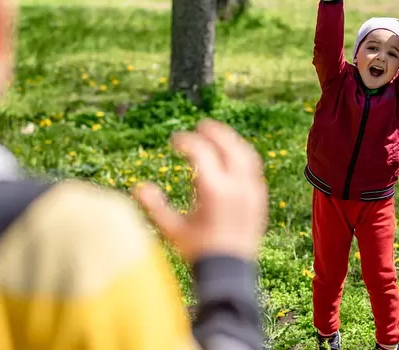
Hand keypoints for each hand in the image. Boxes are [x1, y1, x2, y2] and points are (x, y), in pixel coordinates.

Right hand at [133, 120, 267, 262]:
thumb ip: (155, 207)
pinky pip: (253, 168)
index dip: (186, 141)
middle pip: (228, 145)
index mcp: (214, 190)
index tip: (174, 141)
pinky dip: (242, 156)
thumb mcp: (173, 230)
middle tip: (200, 126)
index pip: (201, 152)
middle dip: (213, 132)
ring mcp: (252, 191)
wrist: (230, 272)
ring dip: (231, 141)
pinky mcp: (260, 198)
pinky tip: (232, 157)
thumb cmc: (199, 252)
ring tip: (218, 136)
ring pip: (245, 154)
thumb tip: (138, 187)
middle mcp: (237, 186)